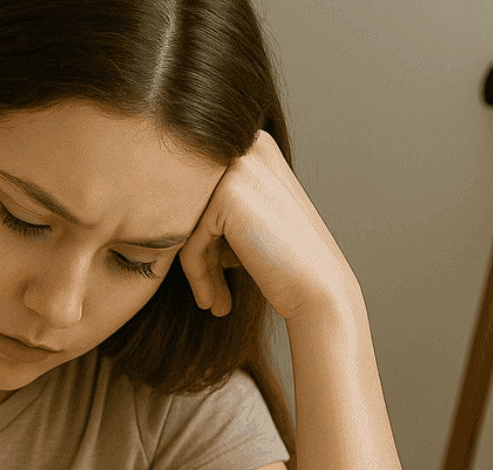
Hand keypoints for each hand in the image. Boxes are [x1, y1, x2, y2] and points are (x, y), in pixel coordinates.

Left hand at [178, 130, 359, 323]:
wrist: (320, 288)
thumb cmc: (289, 260)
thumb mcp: (252, 217)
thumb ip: (219, 204)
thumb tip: (172, 207)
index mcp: (257, 144)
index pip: (205, 189)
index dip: (206, 235)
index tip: (217, 273)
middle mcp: (249, 145)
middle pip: (195, 203)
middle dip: (200, 251)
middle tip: (210, 295)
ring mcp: (238, 167)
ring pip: (189, 222)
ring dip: (199, 268)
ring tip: (213, 302)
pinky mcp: (226, 195)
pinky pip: (190, 240)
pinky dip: (197, 275)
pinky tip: (211, 302)